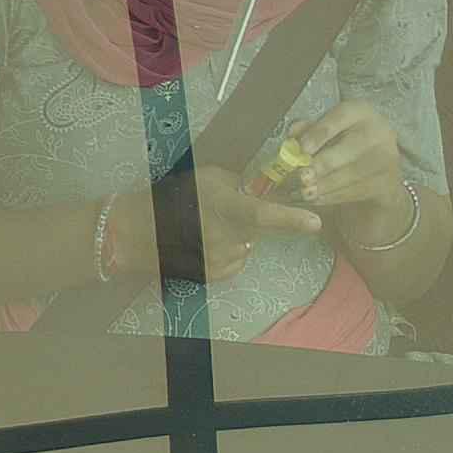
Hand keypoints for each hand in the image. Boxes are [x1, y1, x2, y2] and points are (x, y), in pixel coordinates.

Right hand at [107, 167, 321, 284]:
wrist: (137, 232)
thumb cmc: (169, 197)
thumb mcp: (203, 178)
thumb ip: (237, 183)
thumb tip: (264, 188)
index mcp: (222, 207)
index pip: (262, 213)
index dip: (290, 218)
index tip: (315, 222)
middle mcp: (226, 236)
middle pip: (259, 228)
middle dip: (253, 219)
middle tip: (226, 210)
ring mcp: (223, 259)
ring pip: (247, 244)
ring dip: (237, 235)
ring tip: (206, 227)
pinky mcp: (218, 274)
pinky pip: (236, 259)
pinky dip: (227, 250)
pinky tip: (204, 241)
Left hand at [292, 100, 406, 217]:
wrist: (378, 163)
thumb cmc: (343, 139)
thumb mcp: (328, 128)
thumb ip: (308, 129)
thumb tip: (291, 138)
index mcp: (360, 111)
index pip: (339, 117)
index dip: (319, 133)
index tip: (301, 149)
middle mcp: (378, 132)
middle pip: (347, 150)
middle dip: (321, 165)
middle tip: (300, 176)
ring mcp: (386, 159)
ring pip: (350, 175)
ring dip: (323, 186)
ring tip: (302, 192)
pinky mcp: (387, 183)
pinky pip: (355, 191)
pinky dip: (332, 196)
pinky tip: (315, 199)